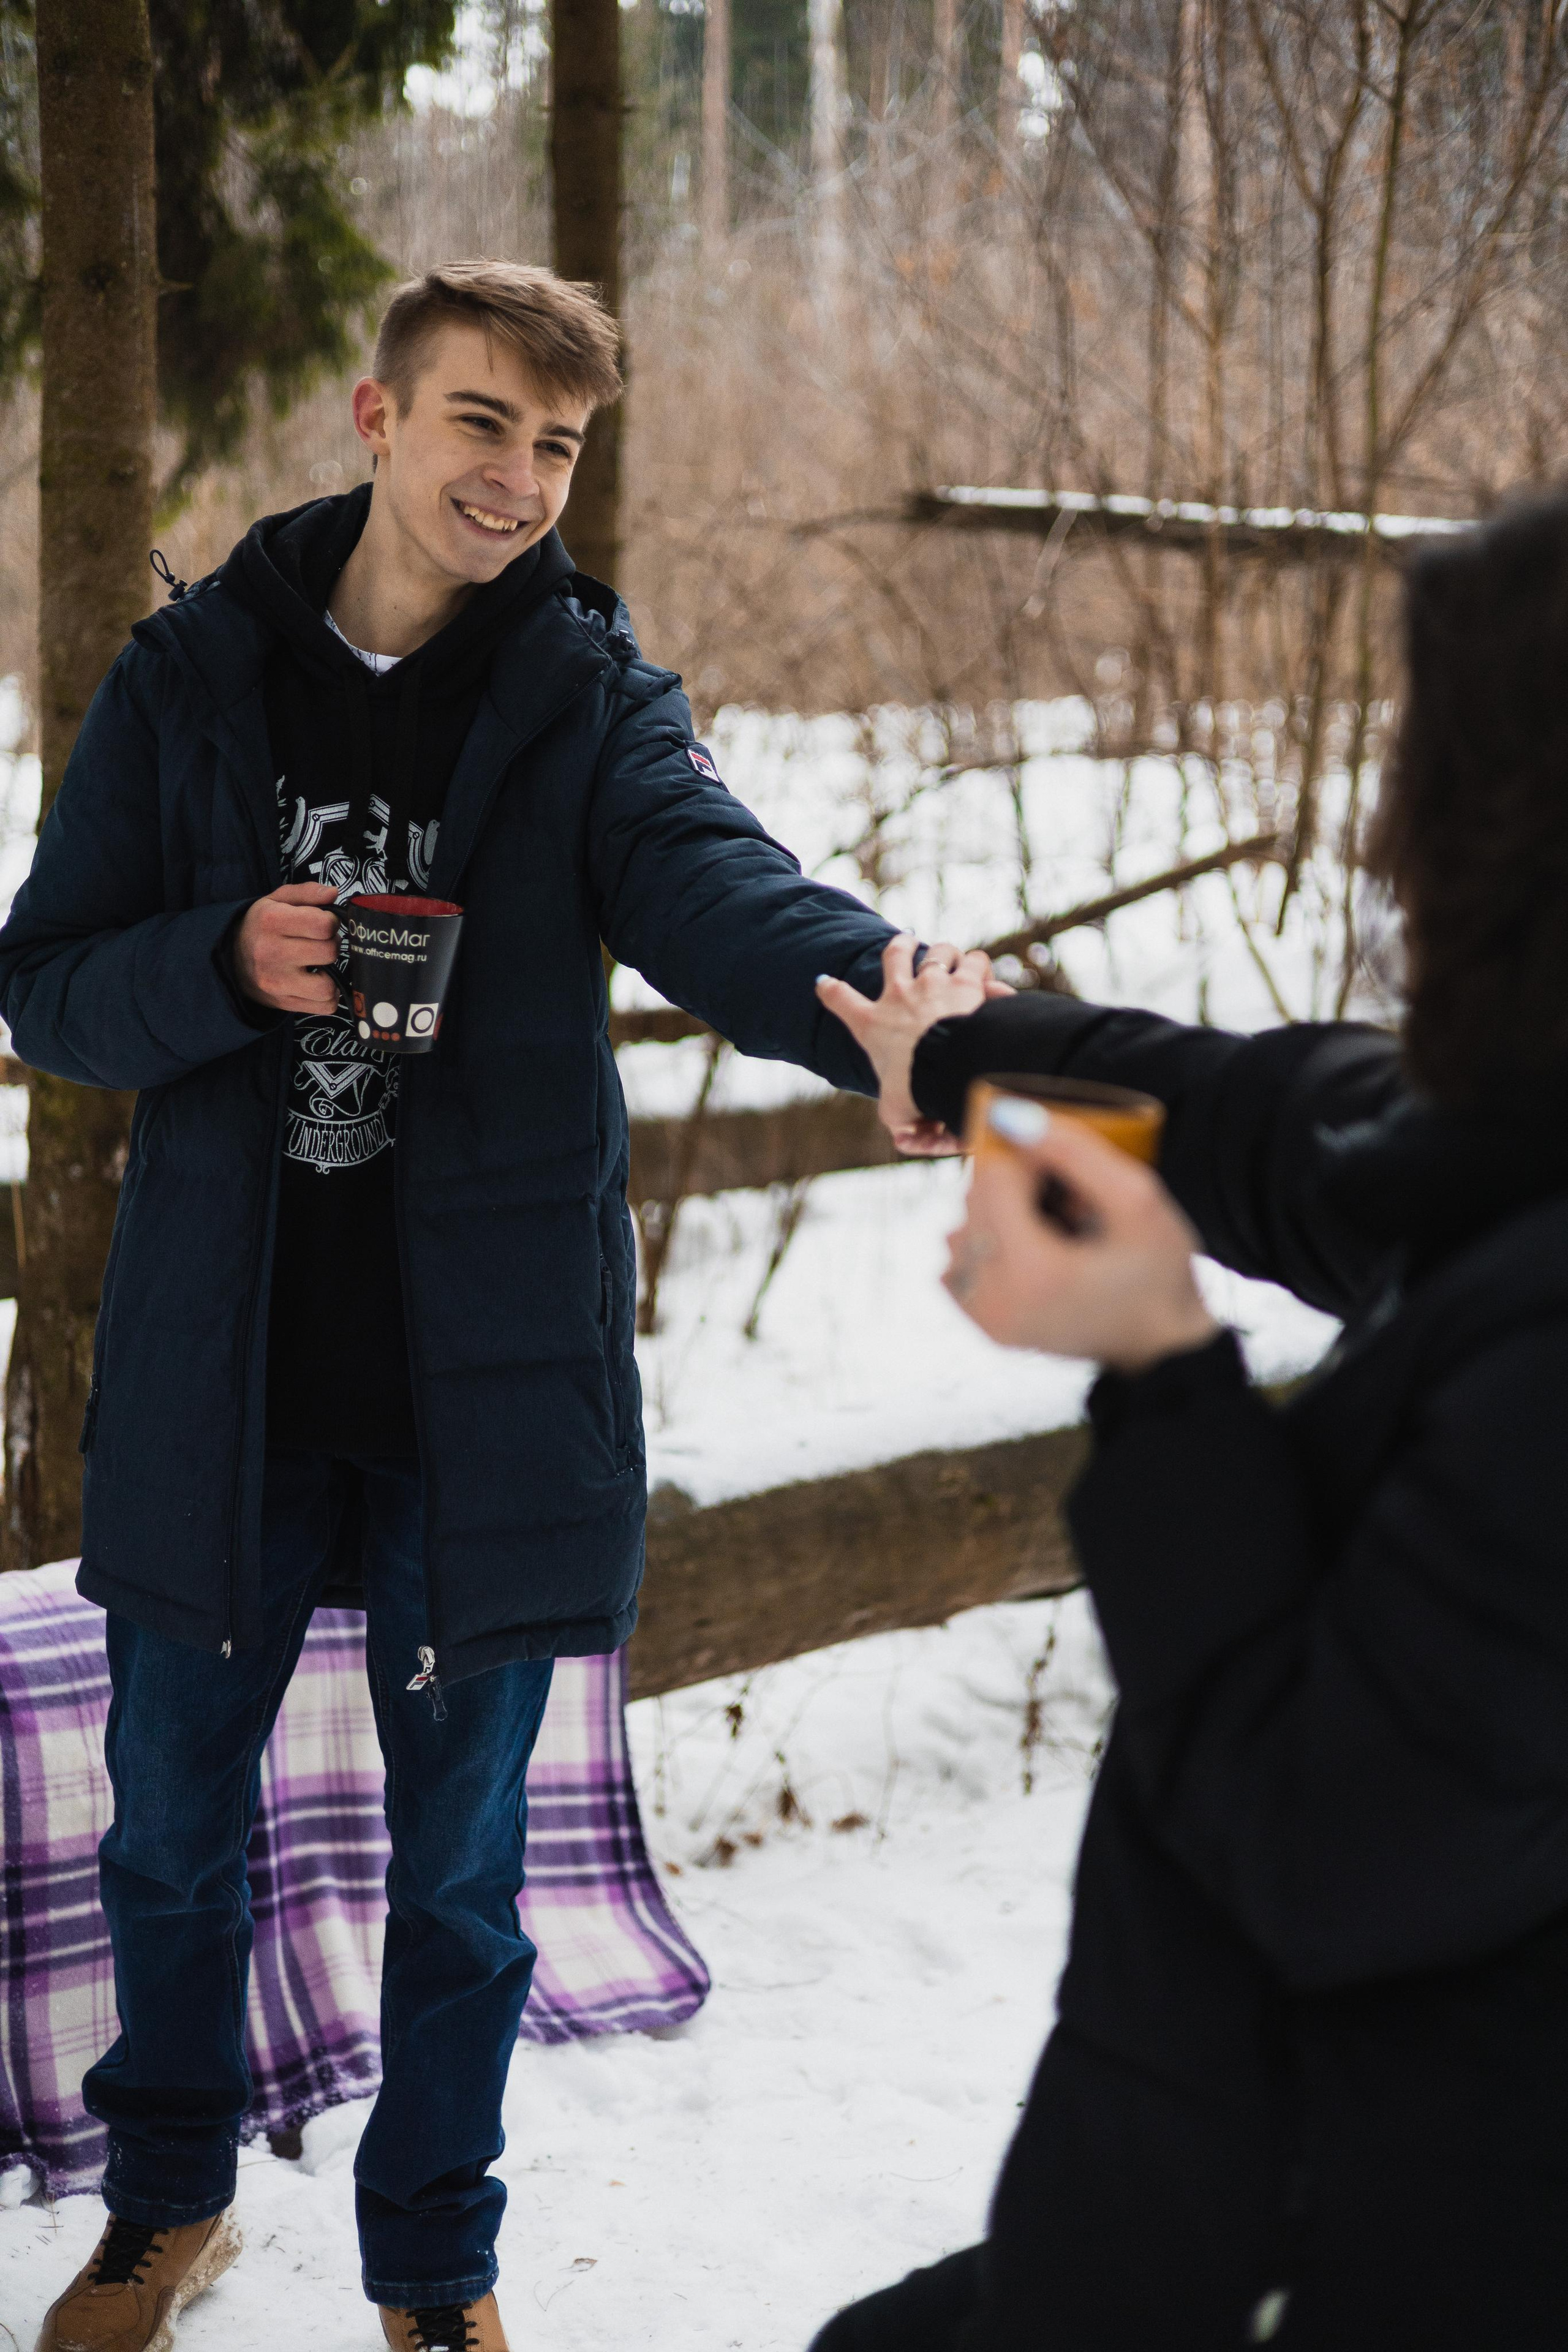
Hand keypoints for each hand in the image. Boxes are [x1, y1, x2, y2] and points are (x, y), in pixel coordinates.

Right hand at [233, 883, 342, 1014]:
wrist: (229, 959)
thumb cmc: (261, 926)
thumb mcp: (277, 900)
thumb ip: (307, 892)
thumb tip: (334, 893)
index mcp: (272, 921)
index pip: (323, 925)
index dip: (331, 923)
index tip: (323, 924)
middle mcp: (272, 952)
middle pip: (328, 952)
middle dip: (332, 946)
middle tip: (321, 944)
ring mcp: (276, 982)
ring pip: (327, 987)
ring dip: (332, 976)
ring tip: (321, 966)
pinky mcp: (282, 1003)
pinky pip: (323, 1006)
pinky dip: (327, 997)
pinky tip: (317, 983)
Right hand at [816, 933, 1012, 1154]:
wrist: (944, 1065)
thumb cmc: (915, 1089)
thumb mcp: (898, 1114)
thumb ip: (903, 1126)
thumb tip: (910, 1140)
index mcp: (871, 1025)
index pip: (840, 1001)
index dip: (830, 991)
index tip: (824, 983)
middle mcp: (898, 996)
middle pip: (893, 954)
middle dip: (900, 944)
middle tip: (906, 939)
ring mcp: (932, 984)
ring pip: (938, 950)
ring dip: (945, 952)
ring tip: (952, 956)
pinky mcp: (965, 983)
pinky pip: (974, 962)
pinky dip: (980, 968)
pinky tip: (984, 976)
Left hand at [943, 1102, 1218, 1371]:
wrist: (1163, 1350)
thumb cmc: (1161, 1274)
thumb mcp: (1138, 1200)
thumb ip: (1075, 1151)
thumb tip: (1005, 1114)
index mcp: (1033, 1270)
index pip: (994, 1176)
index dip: (1031, 1161)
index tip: (1071, 1178)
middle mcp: (996, 1299)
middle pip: (974, 1200)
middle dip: (1018, 1189)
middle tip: (1070, 1207)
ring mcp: (985, 1317)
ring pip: (964, 1227)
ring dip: (1002, 1216)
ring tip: (1056, 1232)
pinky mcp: (984, 1324)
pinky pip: (959, 1260)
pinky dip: (990, 1244)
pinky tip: (1032, 1251)